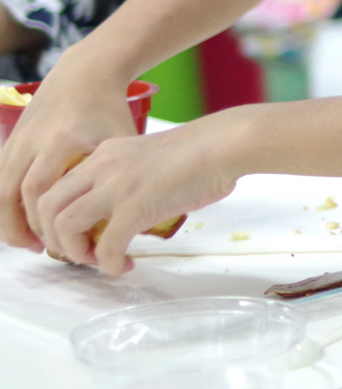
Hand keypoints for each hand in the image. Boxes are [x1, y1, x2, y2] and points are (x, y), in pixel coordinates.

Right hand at [0, 57, 137, 251]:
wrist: (84, 74)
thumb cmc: (109, 109)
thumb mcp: (121, 138)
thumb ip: (120, 174)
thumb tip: (128, 220)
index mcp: (62, 139)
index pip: (43, 191)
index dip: (52, 222)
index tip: (69, 242)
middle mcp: (33, 140)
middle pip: (15, 194)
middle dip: (29, 227)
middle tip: (48, 249)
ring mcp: (17, 140)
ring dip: (10, 221)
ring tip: (29, 243)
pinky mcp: (10, 141)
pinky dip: (4, 205)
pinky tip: (21, 221)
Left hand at [34, 114, 242, 274]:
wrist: (225, 144)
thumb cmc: (202, 152)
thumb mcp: (149, 157)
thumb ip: (129, 177)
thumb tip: (127, 209)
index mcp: (104, 153)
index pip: (56, 186)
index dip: (56, 217)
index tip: (76, 235)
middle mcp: (101, 167)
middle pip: (47, 206)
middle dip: (56, 237)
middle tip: (79, 253)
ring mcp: (116, 186)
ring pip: (65, 225)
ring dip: (76, 252)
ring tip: (99, 261)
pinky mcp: (135, 207)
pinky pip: (107, 246)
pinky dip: (110, 263)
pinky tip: (126, 265)